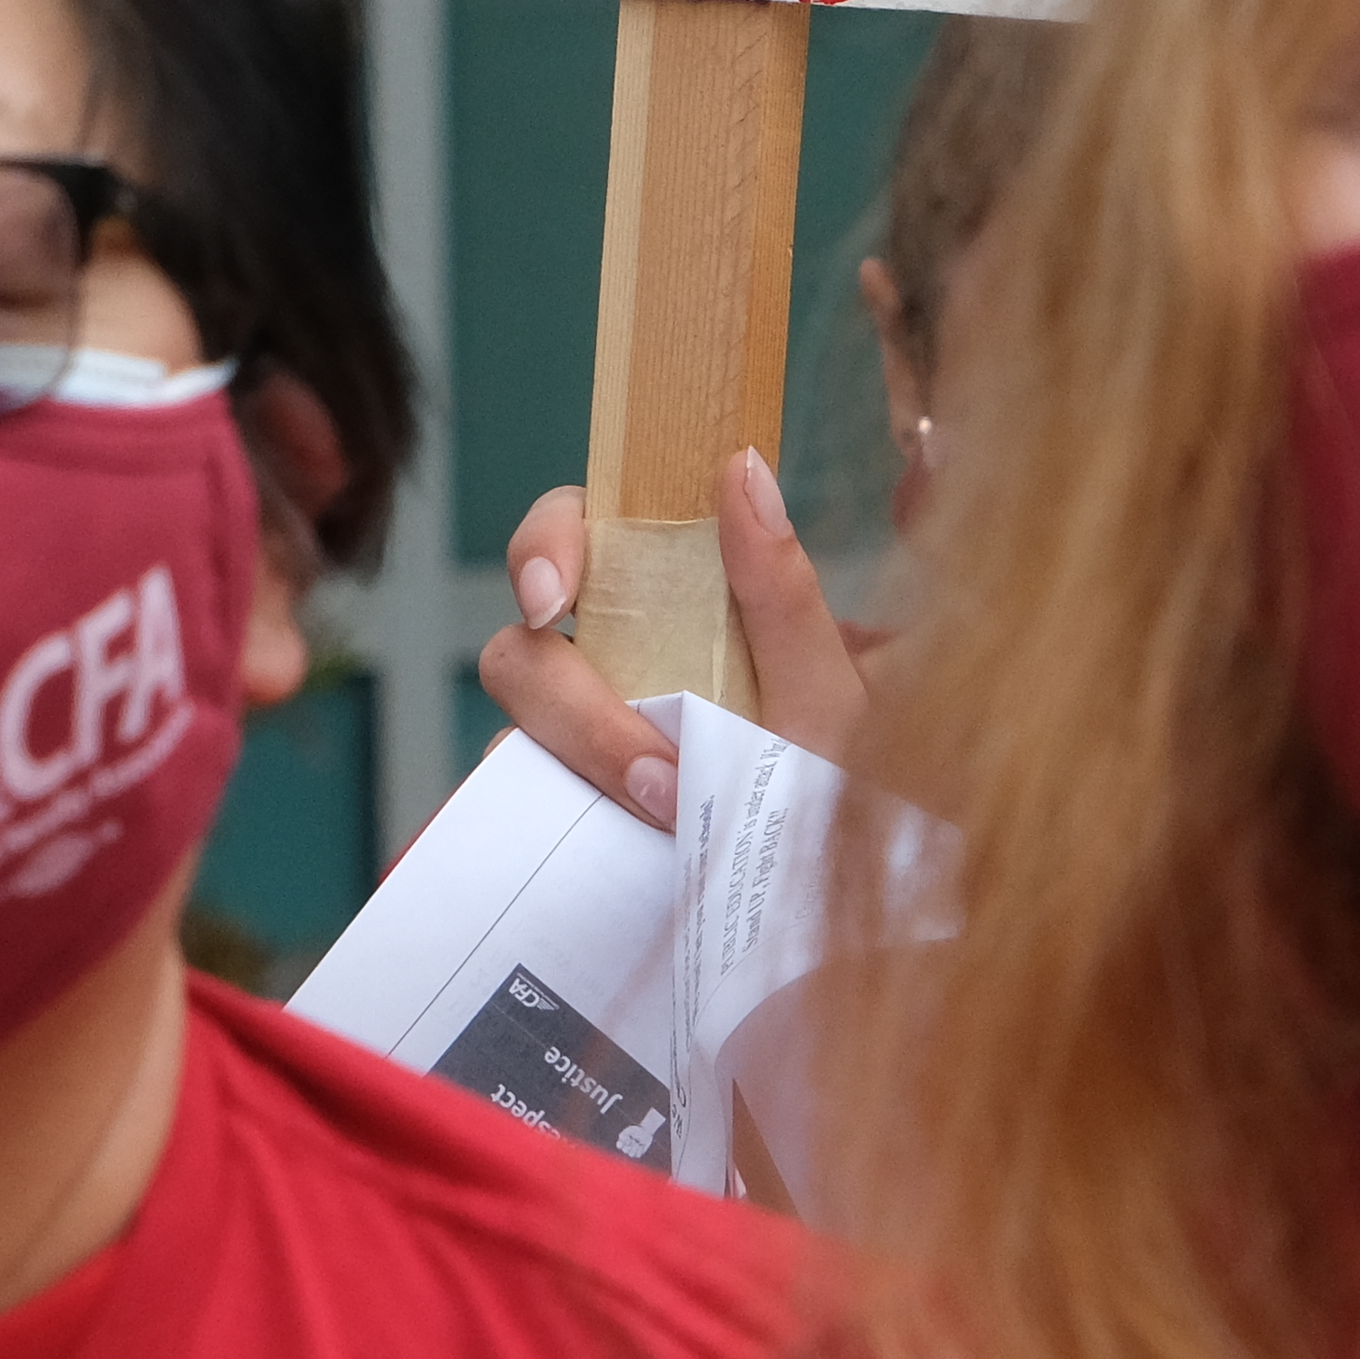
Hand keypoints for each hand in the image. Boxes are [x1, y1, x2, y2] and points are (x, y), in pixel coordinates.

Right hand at [470, 452, 873, 822]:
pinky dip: (558, 824)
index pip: (569, 533)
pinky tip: (625, 844)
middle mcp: (607, 665)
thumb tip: (741, 467)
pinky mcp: (568, 813)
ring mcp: (578, 743)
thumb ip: (781, 591)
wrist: (844, 892)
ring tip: (671, 816)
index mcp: (661, 603)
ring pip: (515, 733)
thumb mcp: (826, 691)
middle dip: (571, 706)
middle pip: (522, 648)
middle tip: (651, 772)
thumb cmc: (841, 777)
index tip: (555, 598)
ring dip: (581, 771)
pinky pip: (525, 809)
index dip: (542, 546)